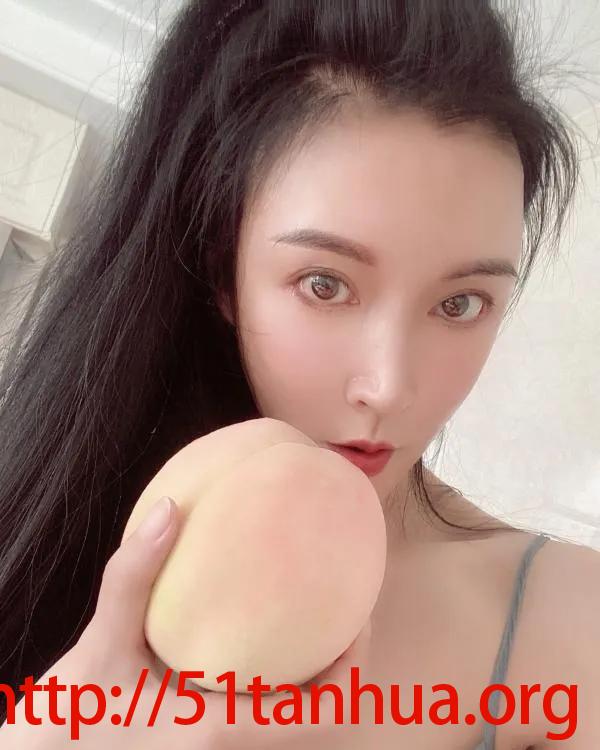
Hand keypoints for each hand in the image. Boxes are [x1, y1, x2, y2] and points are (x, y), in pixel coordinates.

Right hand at [0, 496, 371, 747]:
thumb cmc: (70, 723)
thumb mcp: (99, 646)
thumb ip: (133, 576)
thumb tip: (172, 509)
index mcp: (221, 730)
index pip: (318, 713)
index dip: (351, 667)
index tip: (359, 614)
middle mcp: (229, 749)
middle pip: (319, 720)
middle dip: (342, 668)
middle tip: (345, 610)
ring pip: (292, 724)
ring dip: (314, 678)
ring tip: (314, 619)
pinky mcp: (203, 744)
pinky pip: (262, 718)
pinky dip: (280, 685)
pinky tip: (262, 641)